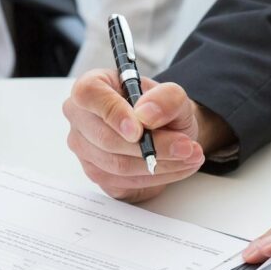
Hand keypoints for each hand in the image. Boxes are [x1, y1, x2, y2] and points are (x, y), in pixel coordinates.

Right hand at [63, 69, 232, 201]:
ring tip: (189, 155)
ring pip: (118, 165)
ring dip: (160, 164)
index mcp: (92, 87)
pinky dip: (156, 177)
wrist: (166, 131)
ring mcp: (85, 150)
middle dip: (152, 146)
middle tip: (186, 146)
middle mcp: (81, 118)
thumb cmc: (160, 110)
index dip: (113, 113)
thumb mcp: (174, 96)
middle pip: (106, 139)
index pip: (89, 95)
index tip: (140, 130)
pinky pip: (125, 182)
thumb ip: (165, 98)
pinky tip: (177, 167)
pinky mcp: (97, 175)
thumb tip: (147, 115)